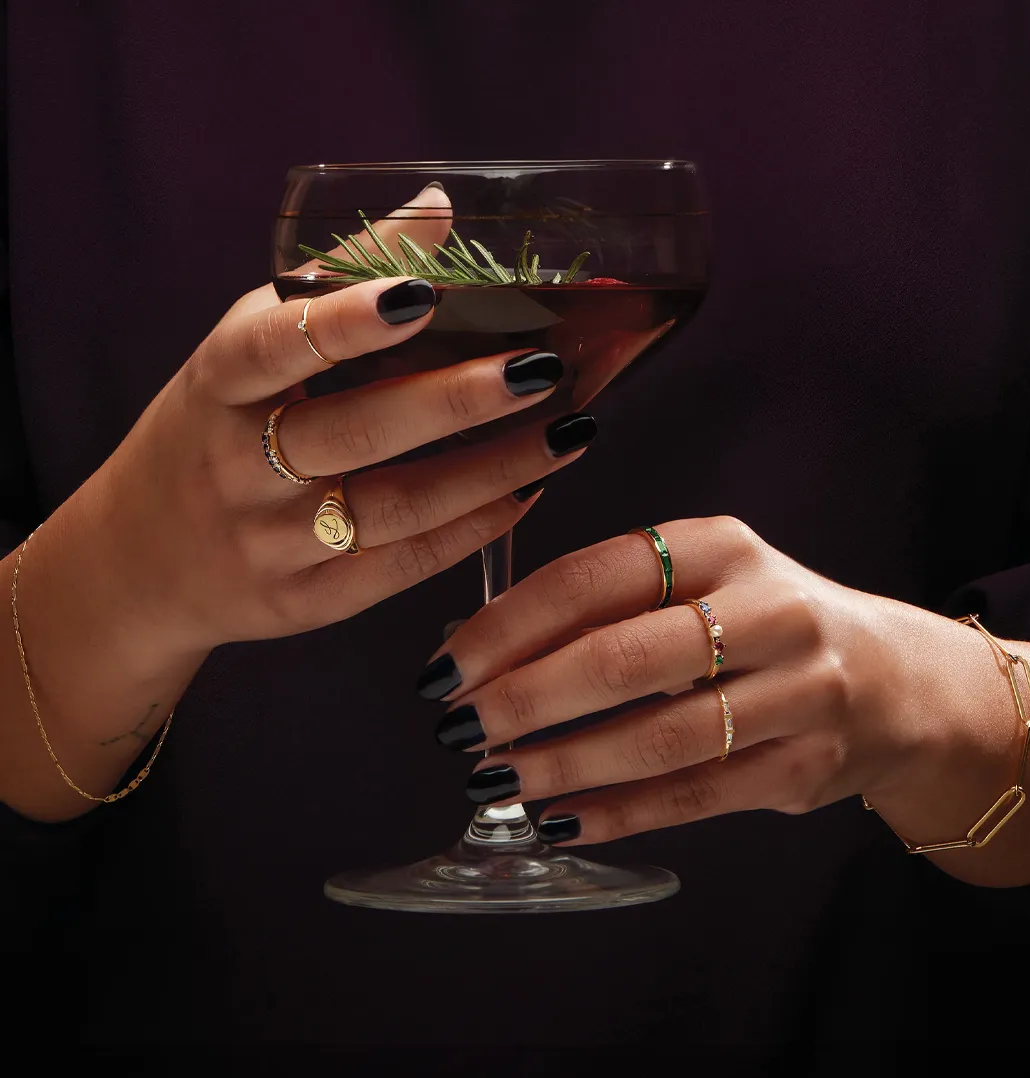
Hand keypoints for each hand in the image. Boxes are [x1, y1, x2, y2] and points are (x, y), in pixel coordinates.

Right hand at [90, 194, 589, 656]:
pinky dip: (472, 529)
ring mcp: (273, 543)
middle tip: (541, 368)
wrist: (142, 563)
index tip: (423, 294)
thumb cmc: (211, 433)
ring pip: (396, 507)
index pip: (277, 345)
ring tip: (569, 432)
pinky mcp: (307, 602)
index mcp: (218, 385)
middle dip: (456, 401)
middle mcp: (240, 468)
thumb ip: (334, 280)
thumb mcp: (242, 352)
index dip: (348, 321)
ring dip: (493, 469)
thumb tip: (437, 205)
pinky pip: (403, 567)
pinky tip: (527, 491)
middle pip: (357, 432)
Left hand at [417, 517, 1029, 886]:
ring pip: (658, 738)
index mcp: (720, 546)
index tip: (446, 669)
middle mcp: (767, 610)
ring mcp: (797, 692)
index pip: (592, 578)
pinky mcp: (805, 767)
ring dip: (563, 764)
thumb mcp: (701, 582)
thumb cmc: (764, 628)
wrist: (896, 683)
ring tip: (497, 780)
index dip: (508, 628)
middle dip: (525, 701)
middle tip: (460, 732)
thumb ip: (607, 606)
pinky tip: (559, 819)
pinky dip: (616, 814)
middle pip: (622, 658)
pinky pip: (692, 796)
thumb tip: (475, 650)